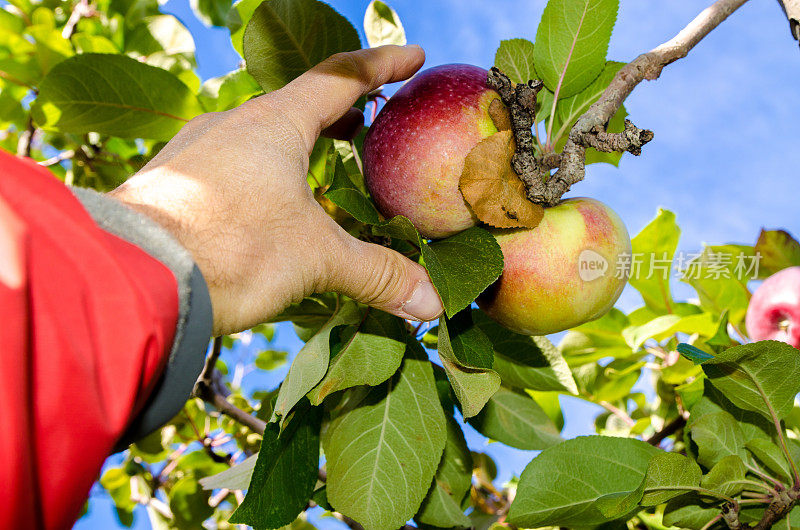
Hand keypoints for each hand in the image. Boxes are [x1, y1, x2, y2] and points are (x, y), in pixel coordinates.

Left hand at [109, 45, 442, 335]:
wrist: (130, 276)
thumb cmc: (230, 249)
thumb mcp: (315, 259)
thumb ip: (376, 274)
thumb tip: (431, 305)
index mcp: (274, 124)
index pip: (340, 78)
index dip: (381, 66)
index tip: (413, 56)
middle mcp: (229, 125)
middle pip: (295, 105)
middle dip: (337, 111)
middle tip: (366, 122)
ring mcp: (194, 152)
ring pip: (257, 136)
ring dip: (294, 144)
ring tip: (319, 168)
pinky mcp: (170, 184)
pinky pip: (226, 165)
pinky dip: (260, 173)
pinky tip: (263, 207)